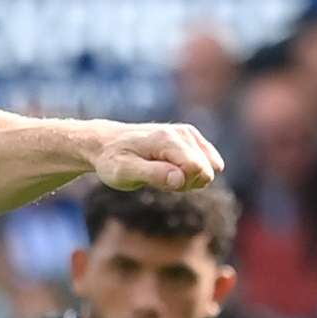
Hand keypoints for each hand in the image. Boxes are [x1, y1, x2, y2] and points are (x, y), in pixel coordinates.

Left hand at [92, 123, 224, 193]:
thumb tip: (180, 179)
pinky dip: (191, 171)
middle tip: (157, 177)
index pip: (197, 169)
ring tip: (161, 172)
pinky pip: (209, 163)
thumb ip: (153, 175)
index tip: (157, 180)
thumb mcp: (125, 172)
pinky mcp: (191, 137)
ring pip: (210, 168)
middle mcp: (183, 133)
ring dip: (188, 178)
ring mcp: (189, 133)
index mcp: (168, 140)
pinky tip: (170, 168)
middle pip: (206, 171)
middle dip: (186, 182)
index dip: (181, 184)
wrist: (106, 143)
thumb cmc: (113, 160)